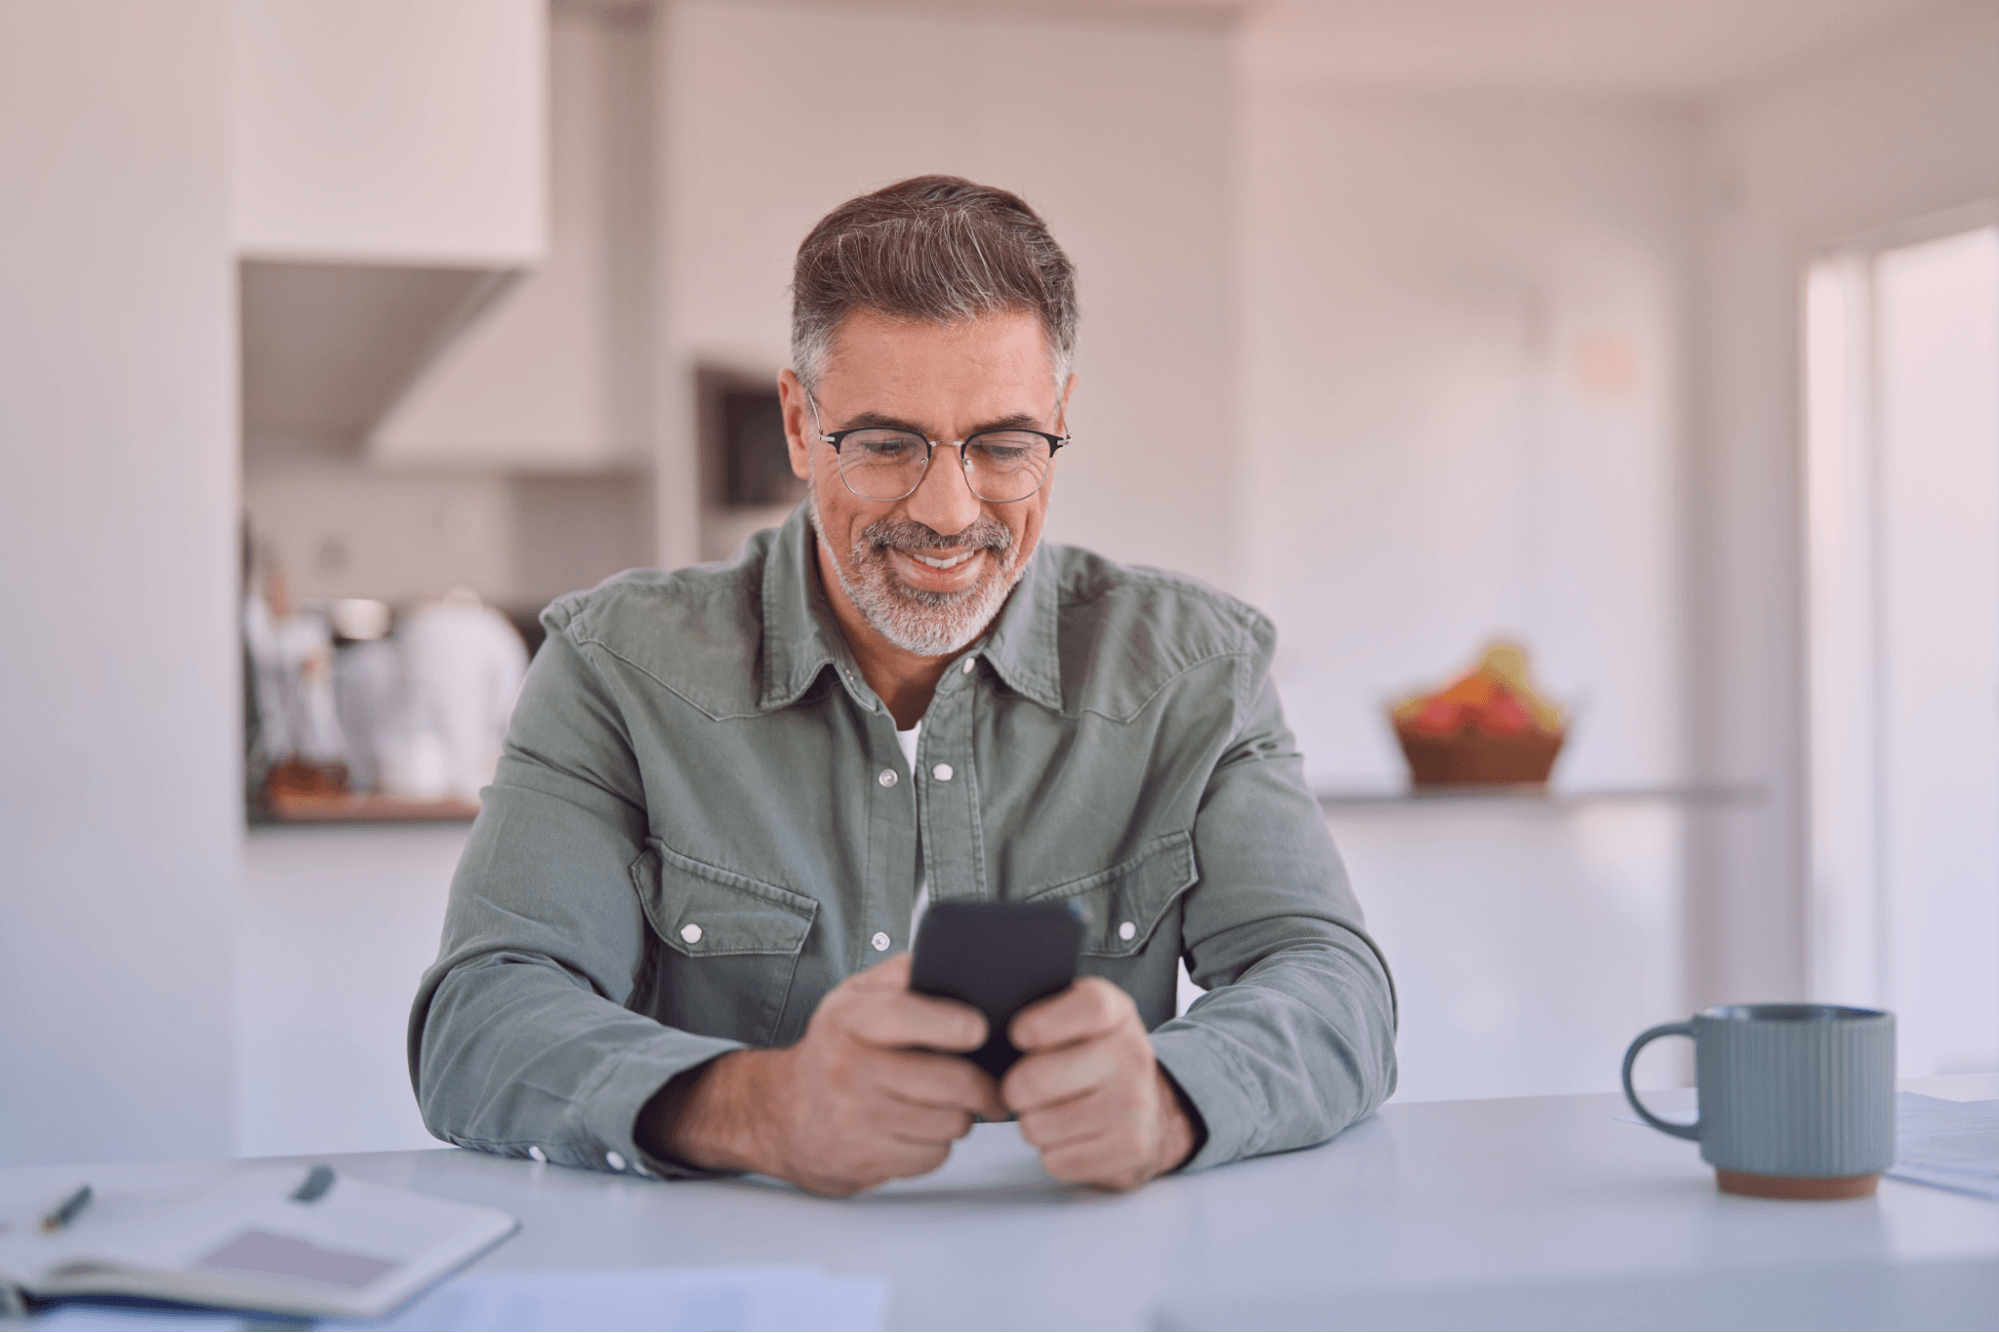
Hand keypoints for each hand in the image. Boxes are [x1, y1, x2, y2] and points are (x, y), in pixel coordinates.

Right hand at [646, 953, 1005, 1195]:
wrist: (780, 1115)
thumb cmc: (832, 1051)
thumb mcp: (853, 998)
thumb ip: (898, 975)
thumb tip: (946, 962)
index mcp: (847, 1019)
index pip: (902, 1015)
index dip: (949, 1023)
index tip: (979, 1029)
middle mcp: (848, 1070)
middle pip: (946, 1081)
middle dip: (981, 1085)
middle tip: (988, 1085)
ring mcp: (855, 1120)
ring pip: (949, 1122)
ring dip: (960, 1116)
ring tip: (944, 1103)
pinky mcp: (866, 1162)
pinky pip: (933, 1156)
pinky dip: (937, 1144)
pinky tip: (919, 1128)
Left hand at [1002, 977, 1196, 1190]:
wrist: (1154, 1113)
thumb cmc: (1098, 1062)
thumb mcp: (1085, 1022)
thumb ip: (1048, 1014)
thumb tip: (991, 1027)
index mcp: (1118, 1015)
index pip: (1086, 1006)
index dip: (1039, 1023)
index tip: (1018, 1035)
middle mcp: (1132, 1056)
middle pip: (1035, 1079)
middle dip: (1014, 1088)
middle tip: (1023, 1088)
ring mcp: (1134, 1106)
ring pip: (1037, 1125)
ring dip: (1033, 1124)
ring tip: (1052, 1113)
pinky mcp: (1129, 1150)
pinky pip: (1056, 1161)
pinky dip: (1053, 1153)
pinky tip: (1071, 1137)